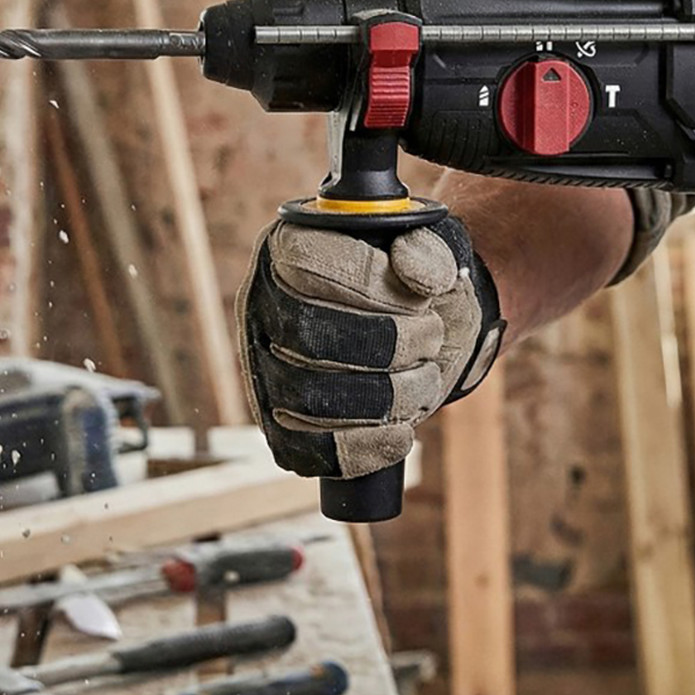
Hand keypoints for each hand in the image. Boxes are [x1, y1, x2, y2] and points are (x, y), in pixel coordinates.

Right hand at [236, 216, 503, 479]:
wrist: (419, 326)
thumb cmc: (416, 280)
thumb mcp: (432, 248)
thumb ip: (427, 249)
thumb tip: (415, 274)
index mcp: (289, 246)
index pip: (310, 266)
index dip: (372, 287)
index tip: (423, 297)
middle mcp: (262, 304)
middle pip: (307, 337)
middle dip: (388, 345)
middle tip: (431, 338)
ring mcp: (262, 366)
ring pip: (308, 398)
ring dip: (386, 397)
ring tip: (424, 379)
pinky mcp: (277, 419)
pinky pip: (301, 448)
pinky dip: (358, 448)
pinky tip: (399, 435)